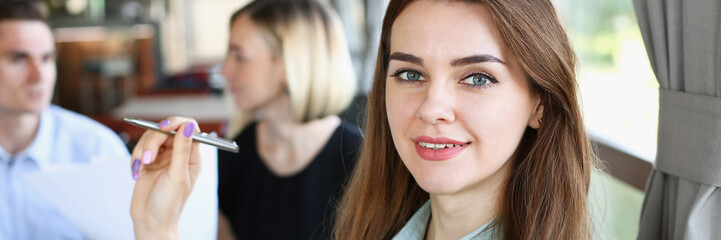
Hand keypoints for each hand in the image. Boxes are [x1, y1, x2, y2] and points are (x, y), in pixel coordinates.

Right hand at [129, 116, 201, 239]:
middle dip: (153, 142)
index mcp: (192, 156)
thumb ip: (182, 150)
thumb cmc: (169, 203)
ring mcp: (162, 157)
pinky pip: (139, 149)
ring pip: (150, 138)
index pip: (189, 127)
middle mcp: (178, 153)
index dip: (176, 123)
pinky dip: (135, 160)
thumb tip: (188, 125)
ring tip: (141, 169)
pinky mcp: (148, 162)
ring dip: (142, 152)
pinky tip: (136, 174)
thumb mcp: (177, 176)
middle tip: (147, 159)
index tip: (163, 127)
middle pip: (165, 130)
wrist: (150, 221)